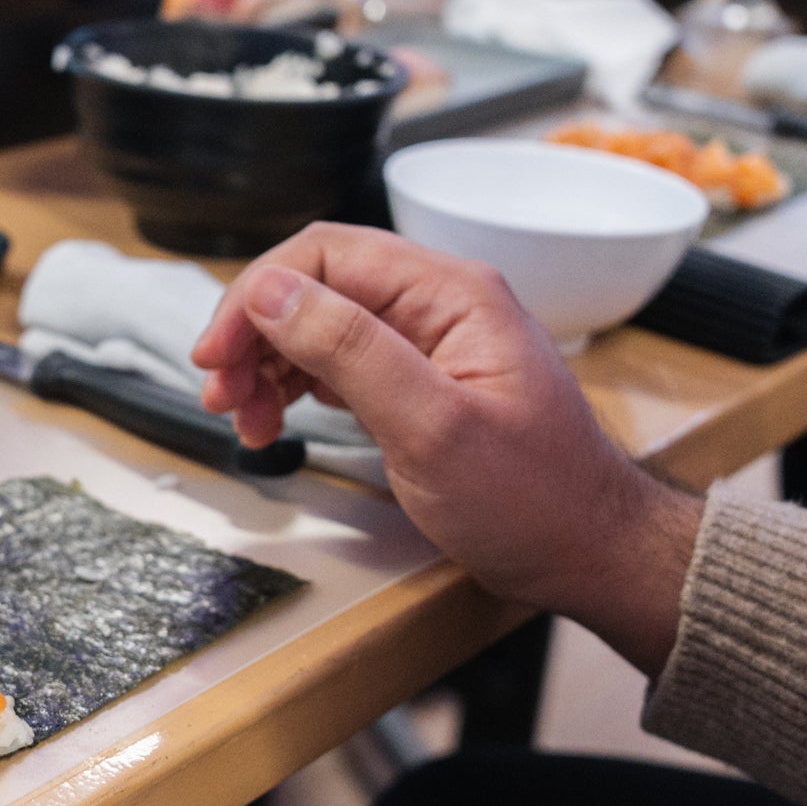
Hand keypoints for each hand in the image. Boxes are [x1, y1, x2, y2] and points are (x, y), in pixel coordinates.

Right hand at [192, 224, 703, 673]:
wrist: (589, 551)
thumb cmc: (534, 500)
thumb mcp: (432, 427)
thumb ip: (350, 350)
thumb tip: (273, 293)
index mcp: (450, 293)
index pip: (326, 254)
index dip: (257, 297)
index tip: (216, 354)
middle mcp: (440, 304)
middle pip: (317, 285)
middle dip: (255, 335)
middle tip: (219, 395)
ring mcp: (431, 343)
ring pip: (320, 325)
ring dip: (268, 366)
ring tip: (241, 420)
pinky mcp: (422, 382)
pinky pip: (341, 362)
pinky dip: (296, 388)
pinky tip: (274, 420)